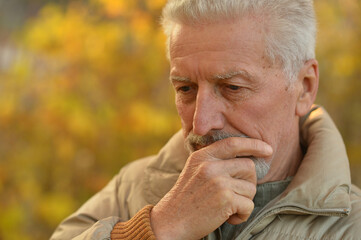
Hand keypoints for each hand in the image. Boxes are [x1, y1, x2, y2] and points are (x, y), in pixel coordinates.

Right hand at [150, 137, 272, 239]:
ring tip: (226, 207)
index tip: (268, 149)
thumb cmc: (186, 199)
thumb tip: (246, 158)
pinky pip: (249, 205)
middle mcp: (210, 166)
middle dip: (248, 183)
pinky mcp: (225, 198)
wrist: (171, 222)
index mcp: (202, 156)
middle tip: (235, 194)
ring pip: (251, 188)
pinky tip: (227, 217)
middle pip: (248, 166)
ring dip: (244, 201)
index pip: (233, 143)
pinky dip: (242, 215)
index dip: (253, 144)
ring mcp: (218, 181)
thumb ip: (214, 161)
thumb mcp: (194, 171)